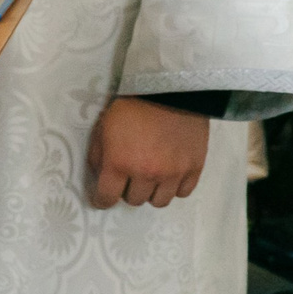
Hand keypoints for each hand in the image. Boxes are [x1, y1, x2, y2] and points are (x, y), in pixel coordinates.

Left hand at [87, 96, 209, 208]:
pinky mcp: (194, 168)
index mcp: (119, 164)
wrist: (170, 92)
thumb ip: (98, 156)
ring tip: (150, 177)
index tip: (103, 198)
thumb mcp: (102, 129)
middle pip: (134, 201)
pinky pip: (183, 193)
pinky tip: (169, 175)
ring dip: (151, 192)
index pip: (107, 198)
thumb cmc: (131, 108)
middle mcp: (146, 174)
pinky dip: (174, 187)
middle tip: (129, 177)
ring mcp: (173, 173)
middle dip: (128, 190)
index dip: (102, 200)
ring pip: (159, 201)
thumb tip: (101, 176)